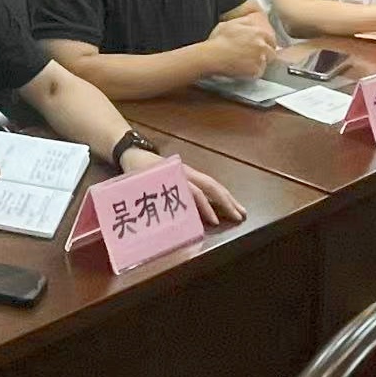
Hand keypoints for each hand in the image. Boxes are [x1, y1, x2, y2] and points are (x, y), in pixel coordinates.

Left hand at [119, 149, 245, 225]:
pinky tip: (229, 203)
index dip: (204, 207)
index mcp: (174, 175)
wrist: (133, 153)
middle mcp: (186, 172)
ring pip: (213, 183)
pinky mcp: (190, 173)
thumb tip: (158, 223)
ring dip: (228, 197)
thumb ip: (149, 201)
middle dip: (226, 201)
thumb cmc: (135, 173)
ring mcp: (190, 171)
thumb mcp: (139, 187)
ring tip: (241, 211)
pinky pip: (209, 183)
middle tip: (240, 216)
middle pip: (211, 185)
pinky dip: (221, 193)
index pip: (194, 191)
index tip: (214, 222)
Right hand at [204, 12, 276, 77]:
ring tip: (247, 63)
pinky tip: (243, 69)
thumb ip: (245, 21)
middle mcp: (262, 45)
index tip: (261, 47)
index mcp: (258, 32)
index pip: (272, 39)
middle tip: (254, 56)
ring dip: (259, 63)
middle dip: (265, 54)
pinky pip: (259, 72)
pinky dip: (253, 72)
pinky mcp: (256, 70)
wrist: (213, 56)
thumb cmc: (219, 40)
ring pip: (266, 63)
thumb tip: (252, 20)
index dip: (267, 44)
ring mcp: (260, 59)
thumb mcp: (231, 23)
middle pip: (271, 52)